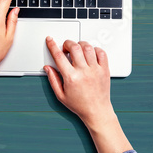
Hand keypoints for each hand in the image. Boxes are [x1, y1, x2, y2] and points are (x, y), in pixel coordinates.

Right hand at [43, 37, 132, 152]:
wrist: (97, 111)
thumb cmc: (80, 105)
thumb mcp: (61, 95)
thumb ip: (53, 79)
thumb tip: (48, 68)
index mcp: (71, 77)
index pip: (59, 56)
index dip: (52, 45)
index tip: (50, 40)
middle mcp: (84, 72)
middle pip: (74, 47)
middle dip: (67, 43)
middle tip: (66, 48)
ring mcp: (95, 70)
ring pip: (88, 47)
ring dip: (80, 44)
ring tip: (78, 50)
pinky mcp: (104, 69)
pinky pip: (101, 52)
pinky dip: (95, 49)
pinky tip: (90, 54)